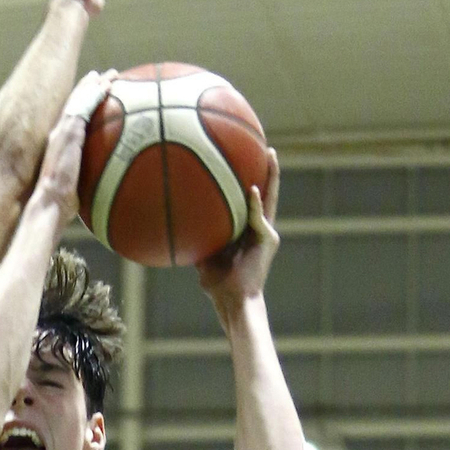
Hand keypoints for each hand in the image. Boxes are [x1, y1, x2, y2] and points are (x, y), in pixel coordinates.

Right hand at [37, 69, 115, 224]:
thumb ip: (86, 182)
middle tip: (107, 78)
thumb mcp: (75, 190)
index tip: (99, 97)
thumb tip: (103, 191)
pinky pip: (84, 108)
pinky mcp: (68, 133)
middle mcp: (58, 134)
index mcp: (59, 147)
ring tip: (110, 75)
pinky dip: (94, 95)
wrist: (49, 204)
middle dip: (91, 88)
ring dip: (95, 86)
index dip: (84, 106)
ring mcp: (62, 132)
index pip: (72, 120)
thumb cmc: (61, 206)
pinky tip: (106, 86)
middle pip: (76, 104)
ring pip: (80, 100)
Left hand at [197, 151, 281, 319]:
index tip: (247, 161)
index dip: (249, 181)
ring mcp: (266, 234)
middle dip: (268, 171)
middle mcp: (259, 229)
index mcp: (246, 231)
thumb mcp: (204, 256)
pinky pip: (259, 217)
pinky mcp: (268, 240)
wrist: (232, 301)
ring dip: (271, 176)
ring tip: (271, 155)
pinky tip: (251, 189)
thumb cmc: (217, 285)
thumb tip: (178, 225)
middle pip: (266, 193)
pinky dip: (255, 204)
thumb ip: (199, 238)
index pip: (250, 202)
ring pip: (270, 198)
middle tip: (267, 148)